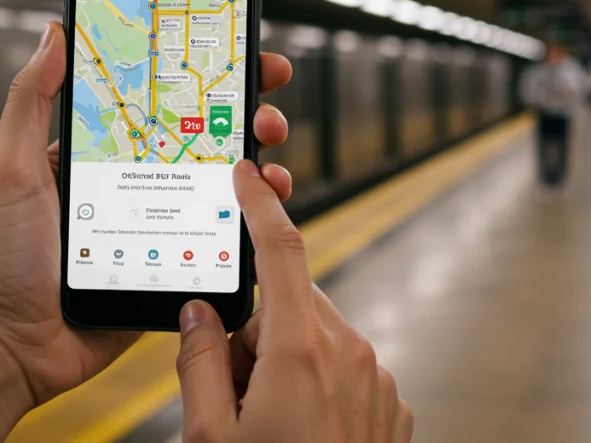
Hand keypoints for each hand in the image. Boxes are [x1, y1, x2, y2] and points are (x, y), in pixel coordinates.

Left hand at [0, 22, 294, 440]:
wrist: (12, 344)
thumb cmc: (1, 259)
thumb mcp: (11, 168)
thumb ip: (31, 100)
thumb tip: (54, 33)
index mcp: (104, 153)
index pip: (163, 101)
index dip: (205, 77)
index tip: (242, 56)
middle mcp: (140, 183)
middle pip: (209, 138)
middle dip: (249, 116)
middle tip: (266, 111)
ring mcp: (162, 224)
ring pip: (227, 186)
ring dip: (261, 167)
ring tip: (269, 164)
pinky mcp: (176, 266)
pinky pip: (225, 240)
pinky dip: (253, 222)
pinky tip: (263, 209)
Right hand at [174, 160, 412, 442]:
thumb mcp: (208, 437)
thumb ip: (200, 362)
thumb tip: (199, 314)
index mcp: (303, 350)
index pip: (283, 251)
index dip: (261, 204)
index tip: (248, 173)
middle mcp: (352, 354)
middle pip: (293, 307)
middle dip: (256, 331)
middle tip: (228, 390)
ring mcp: (378, 381)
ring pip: (318, 341)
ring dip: (286, 363)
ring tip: (263, 424)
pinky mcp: (392, 407)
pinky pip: (346, 373)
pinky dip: (317, 388)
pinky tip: (298, 435)